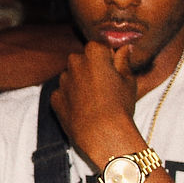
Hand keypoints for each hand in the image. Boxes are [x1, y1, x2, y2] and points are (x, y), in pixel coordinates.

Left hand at [50, 43, 142, 167]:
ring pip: (72, 77)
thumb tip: (124, 48)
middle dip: (92, 70)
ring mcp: (63, 80)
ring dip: (80, 84)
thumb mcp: (129, 81)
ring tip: (95, 102)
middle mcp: (74, 61)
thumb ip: (123, 61)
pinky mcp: (55, 98)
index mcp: (94, 52)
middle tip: (105, 89)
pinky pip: (63, 94)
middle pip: (83, 61)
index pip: (101, 48)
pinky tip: (83, 111)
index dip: (109, 60)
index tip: (115, 73)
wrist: (102, 135)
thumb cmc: (119, 106)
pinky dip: (71, 100)